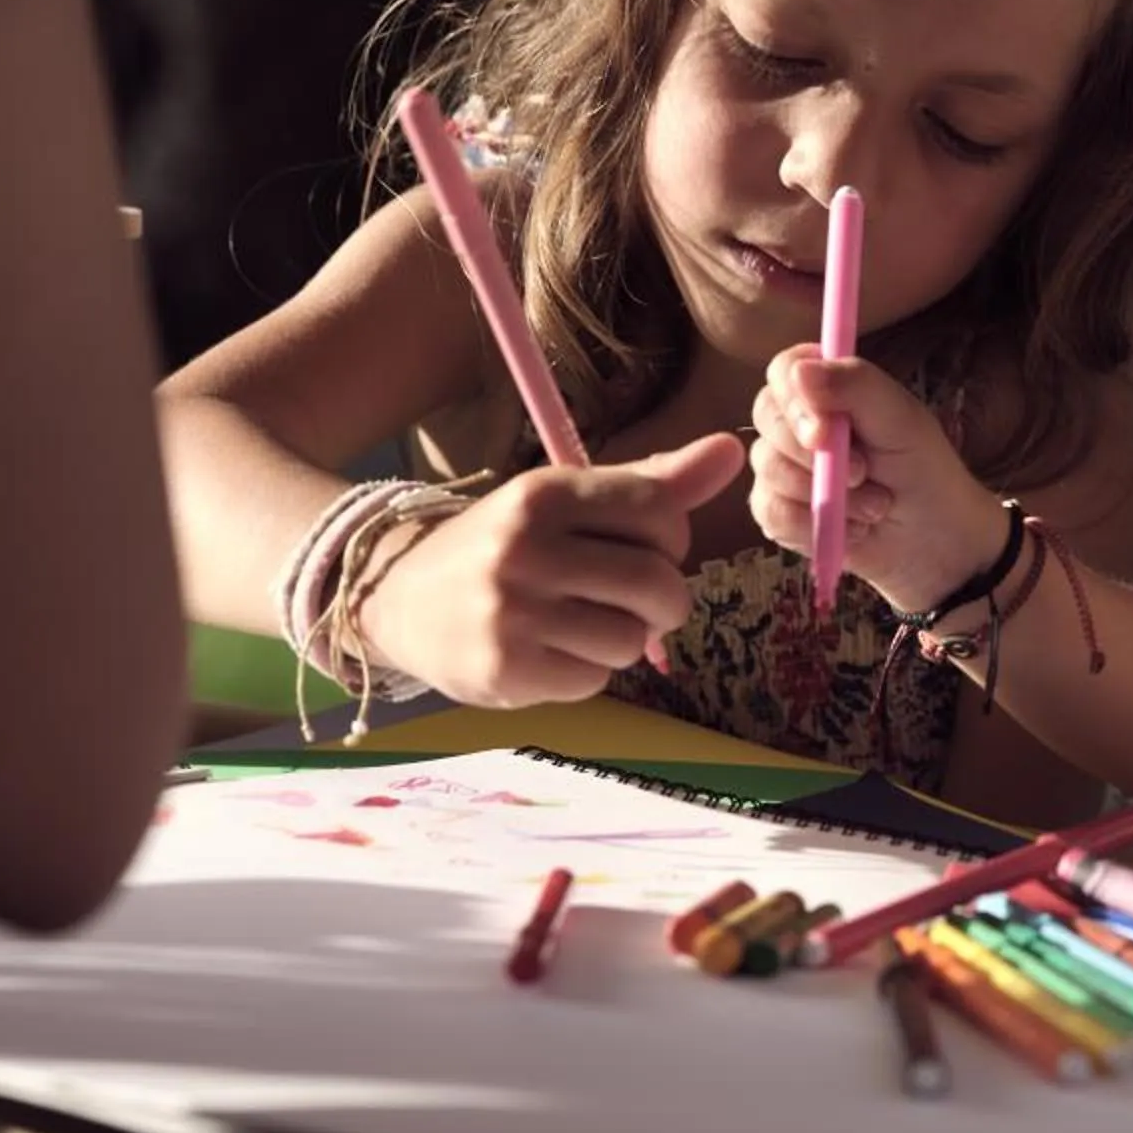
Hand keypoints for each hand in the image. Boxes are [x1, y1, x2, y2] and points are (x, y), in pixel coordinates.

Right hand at [353, 434, 744, 706]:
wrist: (400, 597)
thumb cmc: (506, 545)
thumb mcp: (569, 501)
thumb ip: (654, 483)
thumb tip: (732, 453)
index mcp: (547, 492)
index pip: (661, 512)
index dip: (670, 540)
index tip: (643, 549)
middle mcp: (526, 546)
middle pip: (657, 583)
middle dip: (664, 602)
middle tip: (637, 604)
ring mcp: (512, 610)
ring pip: (631, 639)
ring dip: (624, 641)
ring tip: (586, 626)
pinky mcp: (504, 668)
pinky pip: (594, 679)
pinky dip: (588, 673)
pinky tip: (554, 654)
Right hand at [751, 347, 1010, 613]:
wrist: (935, 544)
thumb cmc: (924, 471)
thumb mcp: (902, 421)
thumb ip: (857, 386)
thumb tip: (799, 370)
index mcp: (829, 386)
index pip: (784, 370)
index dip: (796, 399)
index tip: (824, 432)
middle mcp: (798, 421)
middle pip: (766, 416)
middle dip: (812, 455)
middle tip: (863, 474)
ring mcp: (783, 466)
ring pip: (767, 468)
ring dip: (825, 495)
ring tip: (873, 506)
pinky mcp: (778, 511)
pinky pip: (770, 512)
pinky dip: (811, 526)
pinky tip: (850, 531)